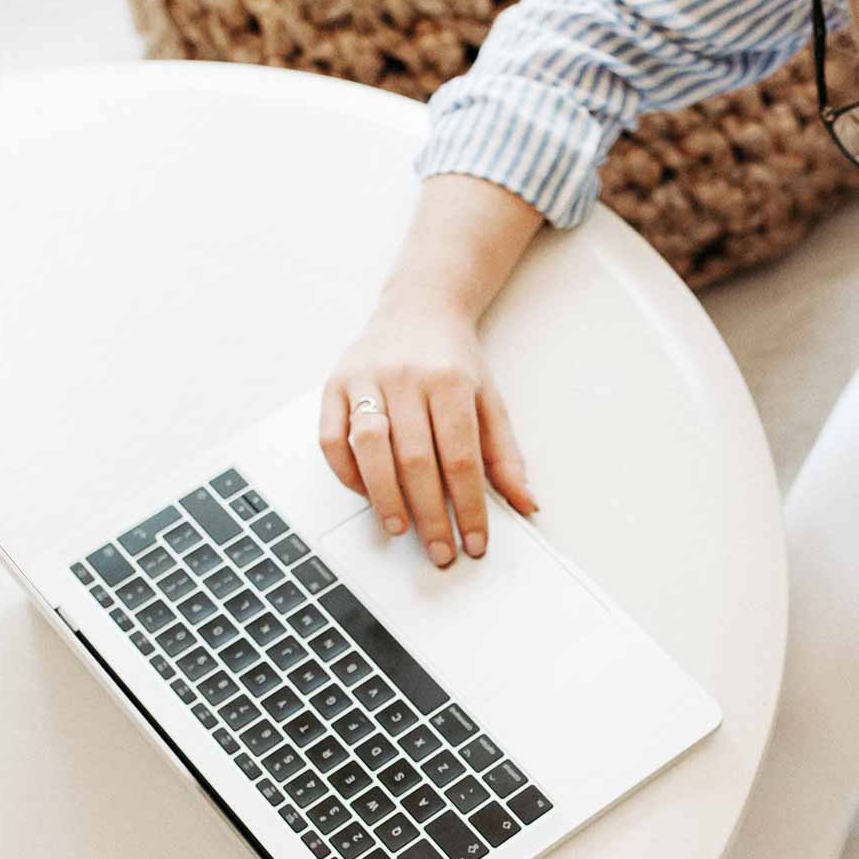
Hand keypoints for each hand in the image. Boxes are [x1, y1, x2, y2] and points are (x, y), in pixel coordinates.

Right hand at [318, 294, 538, 565]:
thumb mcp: (490, 400)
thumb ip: (506, 455)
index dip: (468, 506)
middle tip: (440, 550)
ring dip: (384, 497)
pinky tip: (366, 493)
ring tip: (400, 529)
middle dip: (430, 514)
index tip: (475, 541)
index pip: (461, 458)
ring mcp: (366, 379)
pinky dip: (347, 472)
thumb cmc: (454, 360)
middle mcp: (406, 377)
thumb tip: (527, 504)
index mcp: (451, 381)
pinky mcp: (335, 384)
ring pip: (370, 448)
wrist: (419, 308)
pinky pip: (332, 437)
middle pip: (416, 459)